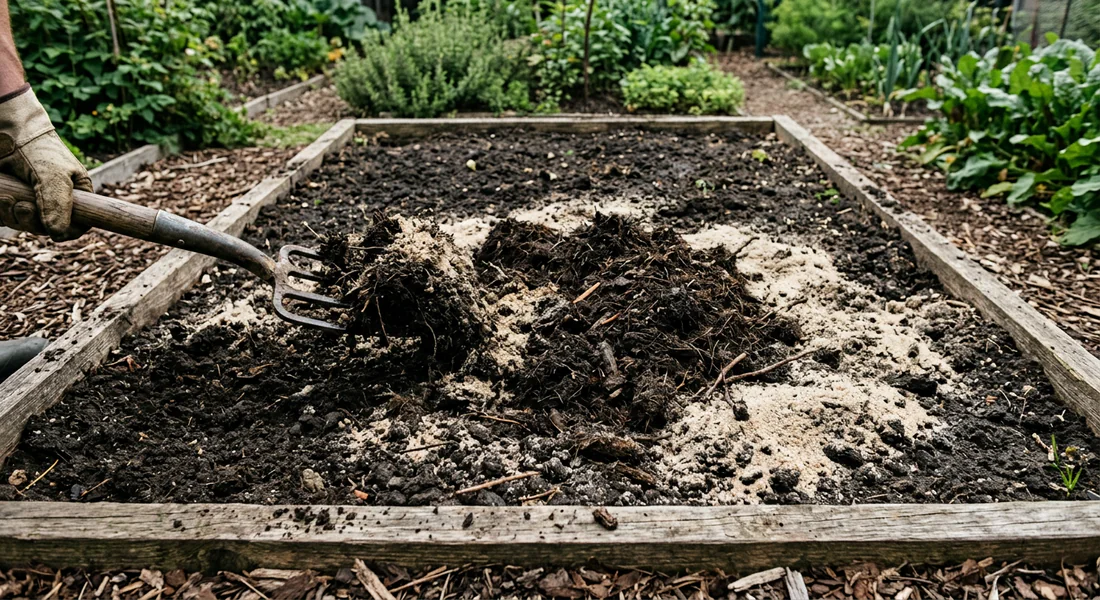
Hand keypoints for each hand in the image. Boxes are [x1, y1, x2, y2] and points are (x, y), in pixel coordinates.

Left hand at [0, 87, 91, 240]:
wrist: (7, 132)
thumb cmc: (37, 149)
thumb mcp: (54, 176)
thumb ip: (58, 205)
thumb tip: (57, 234)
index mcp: (74, 195)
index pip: (79, 224)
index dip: (68, 231)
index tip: (55, 232)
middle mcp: (53, 201)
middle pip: (47, 229)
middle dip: (32, 223)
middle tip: (24, 207)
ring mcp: (30, 200)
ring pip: (23, 225)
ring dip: (13, 216)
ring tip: (9, 199)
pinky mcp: (10, 199)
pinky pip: (6, 217)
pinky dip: (2, 211)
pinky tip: (2, 197)